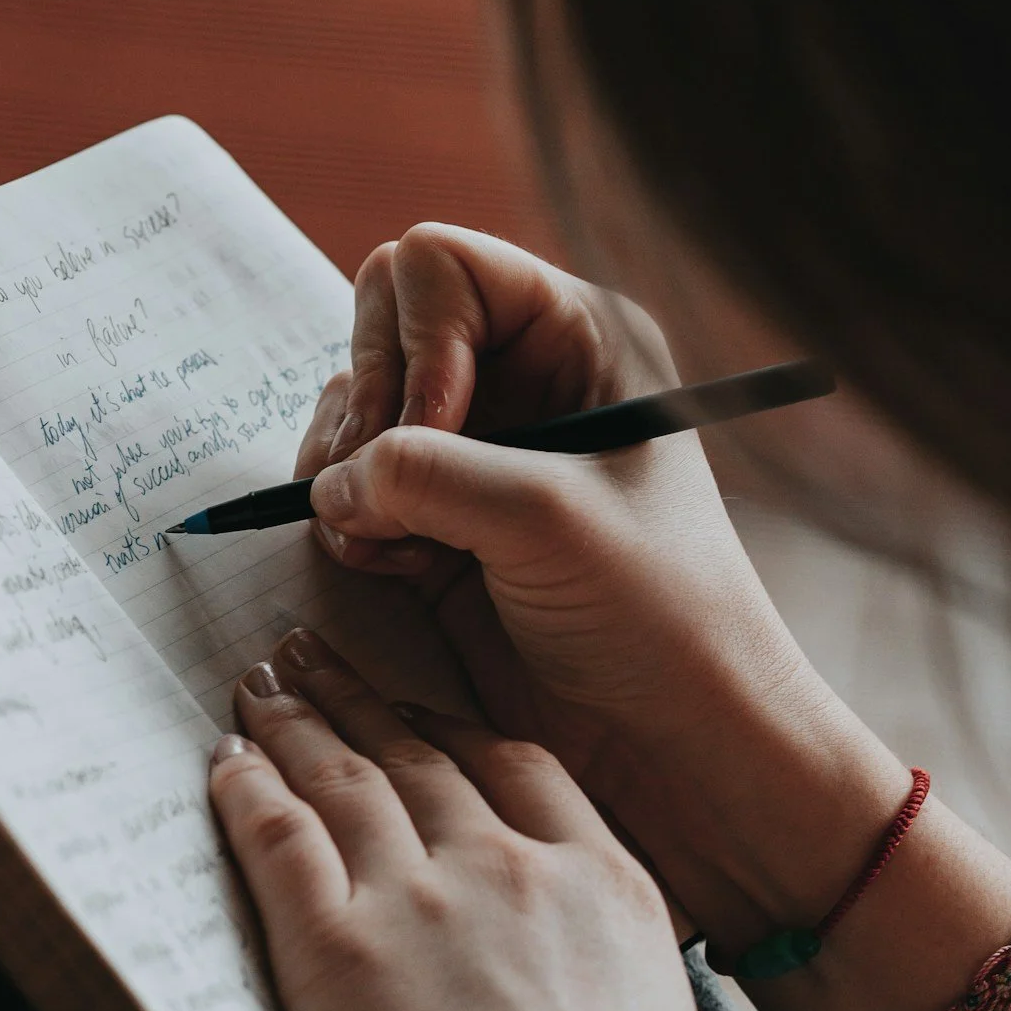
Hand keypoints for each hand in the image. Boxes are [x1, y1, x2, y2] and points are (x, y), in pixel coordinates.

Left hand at [209, 626, 723, 1010]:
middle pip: (416, 751)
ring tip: (260, 686)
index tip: (416, 704)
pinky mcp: (334, 945)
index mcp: (602, 880)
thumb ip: (599, 978)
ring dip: (293, 721)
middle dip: (357, 696)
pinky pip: (276, 836)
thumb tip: (562, 991)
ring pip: (342, 774)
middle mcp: (508, 864)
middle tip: (310, 656)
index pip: (516, 764)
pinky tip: (225, 763)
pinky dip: (246, 790)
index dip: (451, 722)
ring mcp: (419, 897)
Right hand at [293, 225, 908, 955]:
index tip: (439, 432)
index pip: (438, 267)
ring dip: (349, 473)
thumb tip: (331, 480)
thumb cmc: (658, 616)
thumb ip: (423, 470)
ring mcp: (473, 453)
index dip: (418, 342)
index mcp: (578, 336)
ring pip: (352, 411)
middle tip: (388, 489)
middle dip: (367, 406)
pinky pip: (348, 487)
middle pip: (377, 326)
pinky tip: (395, 568)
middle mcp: (522, 379)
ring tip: (396, 541)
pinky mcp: (436, 524)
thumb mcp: (543, 517)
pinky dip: (348, 522)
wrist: (679, 742)